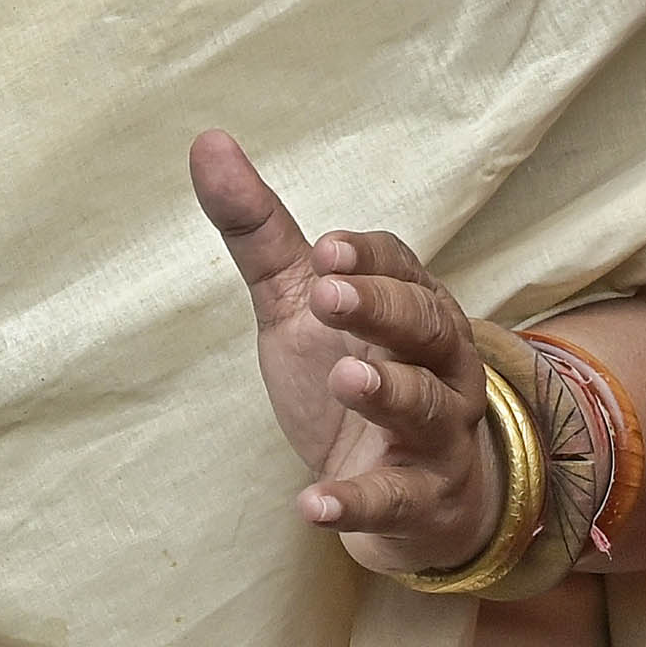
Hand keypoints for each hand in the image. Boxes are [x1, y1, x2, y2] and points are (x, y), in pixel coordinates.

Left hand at [193, 132, 506, 576]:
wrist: (411, 490)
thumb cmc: (351, 372)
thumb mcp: (298, 302)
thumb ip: (258, 230)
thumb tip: (207, 141)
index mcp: (411, 308)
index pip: (402, 269)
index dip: (371, 260)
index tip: (328, 248)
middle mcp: (438, 364)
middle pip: (425, 327)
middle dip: (383, 309)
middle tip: (331, 295)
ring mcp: (438, 433)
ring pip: (427, 407)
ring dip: (389, 392)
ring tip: (348, 379)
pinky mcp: (423, 498)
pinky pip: (397, 499)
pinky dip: (357, 502)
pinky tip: (313, 505)